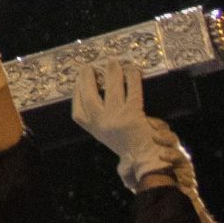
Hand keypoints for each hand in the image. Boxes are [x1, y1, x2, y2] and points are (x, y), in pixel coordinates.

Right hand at [71, 57, 184, 191]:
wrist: (147, 160)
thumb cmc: (129, 147)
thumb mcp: (107, 136)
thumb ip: (99, 121)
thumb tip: (95, 96)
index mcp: (92, 129)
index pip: (78, 108)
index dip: (77, 92)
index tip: (79, 80)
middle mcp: (100, 123)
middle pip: (89, 95)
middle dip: (88, 78)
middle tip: (90, 66)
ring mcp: (116, 118)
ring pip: (111, 88)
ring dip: (112, 72)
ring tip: (112, 62)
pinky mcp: (133, 115)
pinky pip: (132, 91)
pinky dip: (132, 79)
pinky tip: (132, 71)